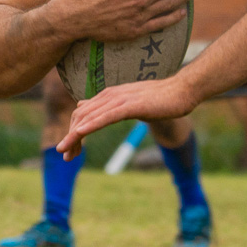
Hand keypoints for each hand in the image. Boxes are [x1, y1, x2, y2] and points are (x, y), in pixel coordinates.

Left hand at [57, 77, 192, 157]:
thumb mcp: (132, 103)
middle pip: (81, 116)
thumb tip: (94, 110)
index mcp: (109, 95)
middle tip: (65, 156)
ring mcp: (120, 99)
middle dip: (70, 137)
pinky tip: (80, 133)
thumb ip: (113, 107)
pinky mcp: (131, 105)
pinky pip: (106, 116)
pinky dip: (91, 125)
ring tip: (64, 151)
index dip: (72, 131)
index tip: (70, 150)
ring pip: (90, 117)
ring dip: (74, 135)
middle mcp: (111, 95)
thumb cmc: (161, 99)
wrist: (182, 90)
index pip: (82, 113)